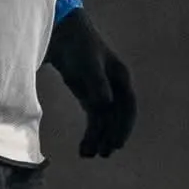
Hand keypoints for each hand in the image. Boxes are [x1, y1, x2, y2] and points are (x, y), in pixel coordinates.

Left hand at [45, 8, 135, 157]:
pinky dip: (91, 132)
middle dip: (111, 135)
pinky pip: (94, 118)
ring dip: (99, 137)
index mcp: (120, 76)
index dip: (124, 125)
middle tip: (103, 153)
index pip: (128, 106)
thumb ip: (97, 83)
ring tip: (88, 155)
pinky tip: (84, 146)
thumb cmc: (77, 44)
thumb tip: (106, 105)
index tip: (117, 142)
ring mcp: (103, 91)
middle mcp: (115, 86)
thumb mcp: (88, 63)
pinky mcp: (88, 95)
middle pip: (117, 116)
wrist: (61, 33)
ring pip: (105, 120)